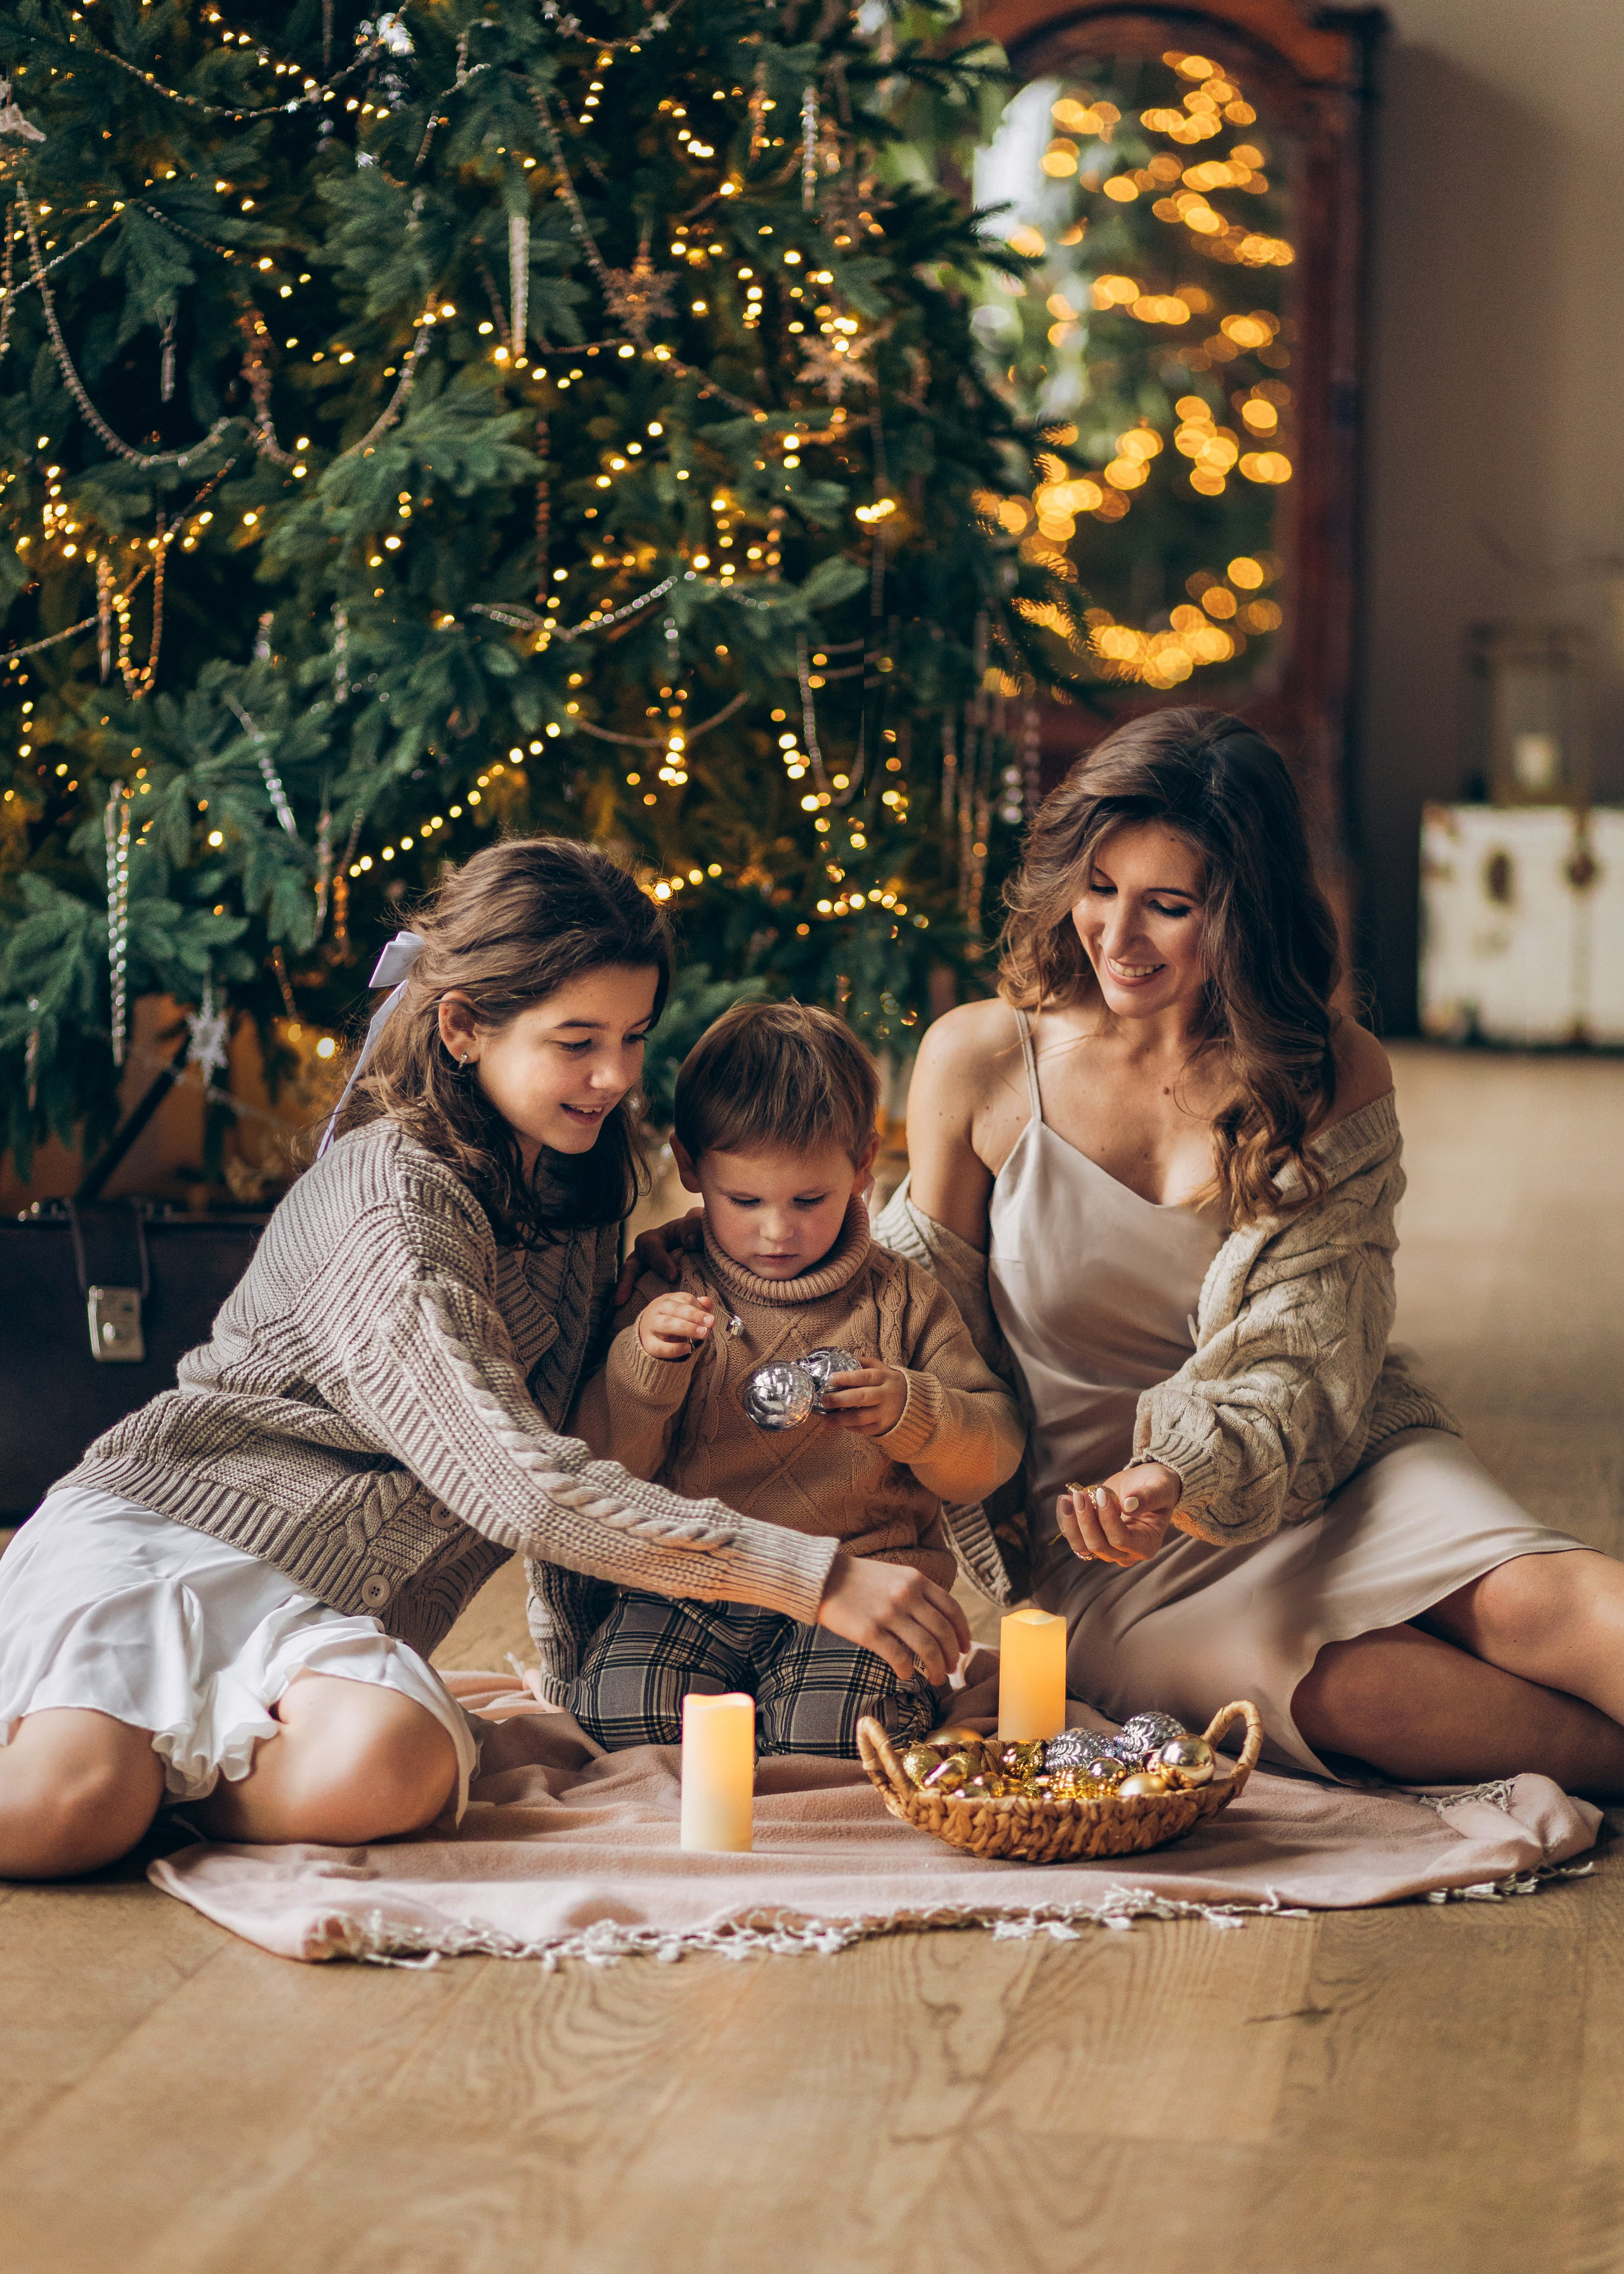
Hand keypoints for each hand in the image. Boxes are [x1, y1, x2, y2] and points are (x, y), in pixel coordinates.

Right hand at [615, 1207, 703, 1304]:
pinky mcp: (647, 1286)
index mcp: (653, 1239)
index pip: (650, 1248)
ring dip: (623, 1298)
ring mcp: (643, 1273)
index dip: (659, 1261)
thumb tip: (690, 1241)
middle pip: (630, 1268)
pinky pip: (638, 1295)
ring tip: (617, 1313)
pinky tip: (626, 1319)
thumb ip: (693, 1226)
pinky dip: (632, 1306)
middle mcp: (643, 1257)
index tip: (673, 1275)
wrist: (697, 1245)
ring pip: (630, 1283)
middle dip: (625, 1284)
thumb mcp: (696, 1223)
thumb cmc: (694, 1232)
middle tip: (620, 1301)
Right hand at [637, 1291, 713, 1361]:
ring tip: (704, 1333)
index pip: (685, 1299)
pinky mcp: (648, 1344)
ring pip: (667, 1324)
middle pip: (675, 1309)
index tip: (712, 1319)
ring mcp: (650, 1326)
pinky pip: (660, 1347)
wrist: (646, 1333)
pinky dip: (674, 1348)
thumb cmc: (671, 1320)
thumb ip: (697, 1307)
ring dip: (687, 1328)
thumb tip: (707, 1302)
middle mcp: (657, 1310)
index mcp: (667, 1300)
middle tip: (711, 1323)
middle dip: (695, 1315)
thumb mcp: (683, 1311)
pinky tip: (687, 1348)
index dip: (700, 1308)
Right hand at [815, 1551, 971, 1684]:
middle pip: (943, 1633)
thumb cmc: (860, 1579)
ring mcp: (889, 1614)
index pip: (952, 1610)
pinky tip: (905, 1675)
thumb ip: (917, 1593)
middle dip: (951, 1656)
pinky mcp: (869, 1632)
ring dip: (936, 1668)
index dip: (963, 1633)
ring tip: (935, 1678)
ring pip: (926, 1648)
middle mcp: (907, 1595)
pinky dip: (907, 1671)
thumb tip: (938, 1622)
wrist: (823, 1577)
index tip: (965, 1648)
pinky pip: (899, 1657)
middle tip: (951, 1669)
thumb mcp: (895, 1575)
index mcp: (916, 1580)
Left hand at [818, 1354, 907, 1437]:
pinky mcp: (885, 1427)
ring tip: (825, 1419)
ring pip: (860, 1417)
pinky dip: (851, 1427)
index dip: (847, 1378)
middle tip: (824, 1400)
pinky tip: (841, 1424)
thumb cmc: (891, 1384)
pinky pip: (865, 1429)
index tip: (830, 1379)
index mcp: (885, 1378)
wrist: (917, 1403)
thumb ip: (865, 1363)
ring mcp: (886, 1413)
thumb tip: (842, 1357)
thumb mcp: (883, 1369)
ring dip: (840, 1419)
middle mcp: (886, 1395)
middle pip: (861, 1398)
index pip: (865, 1377)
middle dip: (839, 1400)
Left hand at [1056, 1463, 1181, 1567]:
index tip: (1101, 1493)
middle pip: (1099, 1546)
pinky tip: (1065, 1500)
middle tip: (1079, 1494)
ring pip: (1082, 1546)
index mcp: (1147, 1545)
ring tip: (1067, 1499)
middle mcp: (1126, 1553)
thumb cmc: (1158, 1487)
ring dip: (1071, 1523)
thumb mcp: (1159, 1487)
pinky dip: (1066, 1521)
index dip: (1107, 1518)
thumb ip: (1148, 1497)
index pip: (1121, 1539)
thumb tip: (1129, 1505)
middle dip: (1086, 1520)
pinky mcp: (1094, 1539)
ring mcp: (1108, 1549)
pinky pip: (1075, 1537)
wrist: (1145, 1485)